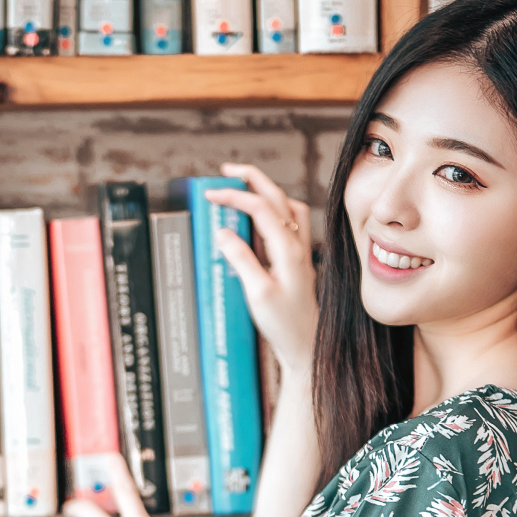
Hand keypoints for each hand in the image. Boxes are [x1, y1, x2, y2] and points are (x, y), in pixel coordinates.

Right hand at [202, 163, 318, 381]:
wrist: (307, 346)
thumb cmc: (284, 324)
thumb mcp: (257, 293)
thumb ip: (241, 259)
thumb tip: (223, 232)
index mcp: (287, 249)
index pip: (259, 207)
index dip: (233, 196)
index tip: (210, 195)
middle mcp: (297, 245)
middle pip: (277, 197)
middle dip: (252, 179)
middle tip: (227, 171)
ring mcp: (299, 252)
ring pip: (288, 207)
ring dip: (266, 191)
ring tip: (243, 187)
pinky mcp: (297, 261)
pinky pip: (290, 224)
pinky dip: (275, 211)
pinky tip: (260, 219)